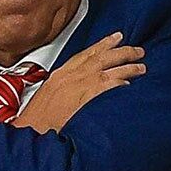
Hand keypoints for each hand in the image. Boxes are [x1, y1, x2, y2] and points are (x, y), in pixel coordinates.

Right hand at [12, 32, 143, 133]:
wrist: (29, 132)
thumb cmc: (36, 120)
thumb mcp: (46, 96)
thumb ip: (63, 88)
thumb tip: (76, 88)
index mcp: (61, 74)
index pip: (86, 53)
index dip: (103, 44)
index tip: (117, 38)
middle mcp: (71, 76)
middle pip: (101, 57)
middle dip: (122, 52)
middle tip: (137, 50)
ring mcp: (79, 87)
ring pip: (109, 70)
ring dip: (128, 67)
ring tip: (142, 68)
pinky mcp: (86, 100)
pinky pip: (108, 87)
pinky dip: (120, 84)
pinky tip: (129, 85)